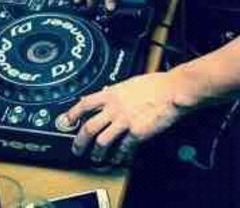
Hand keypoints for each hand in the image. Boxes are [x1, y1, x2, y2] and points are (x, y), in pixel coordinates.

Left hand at [66, 72, 187, 164]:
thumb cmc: (157, 83)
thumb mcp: (131, 82)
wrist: (173, 90)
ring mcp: (125, 121)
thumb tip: (109, 92)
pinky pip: (123, 148)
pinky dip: (119, 156)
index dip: (72, 114)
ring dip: (97, 153)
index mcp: (112, 93)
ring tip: (96, 158)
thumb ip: (117, 90)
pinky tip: (119, 158)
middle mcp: (115, 108)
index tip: (66, 121)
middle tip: (77, 149)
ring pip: (102, 142)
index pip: (85, 104)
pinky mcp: (136, 133)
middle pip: (89, 128)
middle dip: (79, 142)